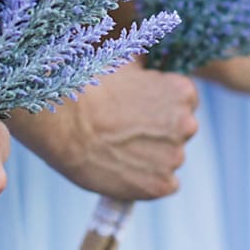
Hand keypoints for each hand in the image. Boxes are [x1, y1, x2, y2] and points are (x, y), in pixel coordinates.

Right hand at [8, 59, 198, 201]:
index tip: (139, 112)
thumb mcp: (126, 64)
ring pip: (170, 159)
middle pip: (180, 132)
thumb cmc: (89, 90)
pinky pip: (165, 184)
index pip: (186, 104)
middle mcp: (187, 124)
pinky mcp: (161, 184)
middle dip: (159, 133)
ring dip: (152, 158)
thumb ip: (148, 68)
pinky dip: (148, 182)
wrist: (62, 124)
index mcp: (183, 93)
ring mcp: (175, 156)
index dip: (161, 109)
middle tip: (126, 133)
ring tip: (118, 151)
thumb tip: (150, 64)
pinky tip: (125, 171)